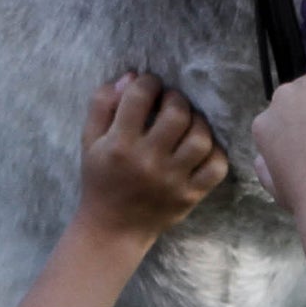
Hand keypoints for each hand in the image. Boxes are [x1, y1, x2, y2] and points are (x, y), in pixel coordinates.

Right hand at [75, 72, 227, 238]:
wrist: (112, 229)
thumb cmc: (100, 179)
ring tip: (187, 123)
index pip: (140, 96)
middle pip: (177, 113)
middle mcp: (147, 161)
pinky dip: (215, 152)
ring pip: (200, 138)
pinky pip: (216, 167)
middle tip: (170, 102)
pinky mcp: (190, 195)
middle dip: (175, 99)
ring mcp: (172, 180)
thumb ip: (103, 105)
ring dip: (197, 123)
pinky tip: (200, 148)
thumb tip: (131, 77)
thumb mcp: (89, 141)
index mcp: (119, 145)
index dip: (148, 82)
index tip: (149, 86)